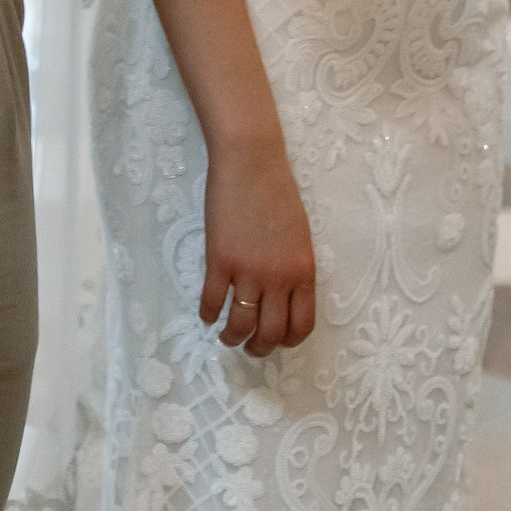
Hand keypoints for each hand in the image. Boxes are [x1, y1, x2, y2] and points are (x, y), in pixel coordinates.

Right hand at [200, 135, 316, 354]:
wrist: (251, 161)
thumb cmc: (277, 191)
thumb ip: (294, 267)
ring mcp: (248, 270)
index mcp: (303, 271)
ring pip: (241, 324)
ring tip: (227, 337)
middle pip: (271, 333)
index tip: (276, 341)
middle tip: (250, 347)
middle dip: (259, 348)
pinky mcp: (220, 259)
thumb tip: (283, 296)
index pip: (302, 325)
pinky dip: (208, 314)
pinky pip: (213, 301)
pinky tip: (207, 315)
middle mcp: (279, 278)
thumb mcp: (299, 234)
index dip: (287, 341)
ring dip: (233, 338)